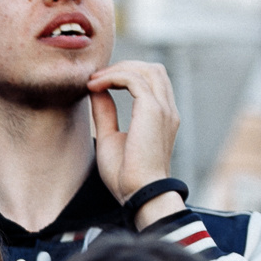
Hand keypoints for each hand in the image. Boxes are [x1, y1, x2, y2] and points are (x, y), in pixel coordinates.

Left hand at [87, 60, 182, 224]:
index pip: (151, 81)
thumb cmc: (126, 175)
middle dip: (124, 66)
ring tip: (94, 80)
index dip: (125, 75)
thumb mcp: (110, 137)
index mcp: (161, 116)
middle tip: (95, 77)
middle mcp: (167, 109)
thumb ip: (106, 113)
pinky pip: (134, 80)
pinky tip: (95, 87)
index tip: (97, 83)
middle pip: (152, 69)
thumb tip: (95, 91)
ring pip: (146, 70)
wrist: (139, 193)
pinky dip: (114, 77)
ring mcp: (163, 109)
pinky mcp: (153, 110)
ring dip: (118, 69)